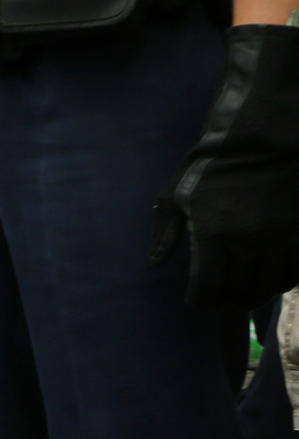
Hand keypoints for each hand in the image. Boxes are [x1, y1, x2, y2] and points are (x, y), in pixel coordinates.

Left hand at [149, 23, 298, 307]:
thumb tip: (154, 264)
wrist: (267, 134)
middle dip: (227, 300)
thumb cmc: (214, 162)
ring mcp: (282, 238)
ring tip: (247, 295)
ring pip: (271, 284)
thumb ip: (165, 232)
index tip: (196, 305)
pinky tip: (273, 278)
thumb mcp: (177, 193)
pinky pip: (296, 271)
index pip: (208, 286)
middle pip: (240, 290)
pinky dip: (283, 280)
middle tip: (221, 302)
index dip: (201, 302)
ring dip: (257, 294)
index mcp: (215, 234)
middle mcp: (250, 242)